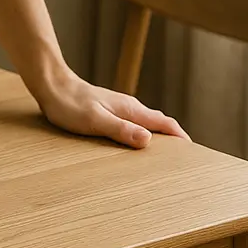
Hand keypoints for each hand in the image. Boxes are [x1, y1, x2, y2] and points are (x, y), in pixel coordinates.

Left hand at [34, 67, 188, 148]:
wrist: (53, 86)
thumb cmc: (69, 104)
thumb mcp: (95, 120)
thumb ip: (121, 129)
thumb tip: (148, 140)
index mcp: (131, 110)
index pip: (165, 124)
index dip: (181, 138)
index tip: (194, 154)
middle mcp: (130, 108)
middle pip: (159, 124)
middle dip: (174, 141)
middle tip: (183, 161)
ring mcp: (120, 109)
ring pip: (146, 124)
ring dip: (157, 138)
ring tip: (163, 158)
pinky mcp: (109, 112)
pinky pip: (132, 125)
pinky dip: (140, 136)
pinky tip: (134, 146)